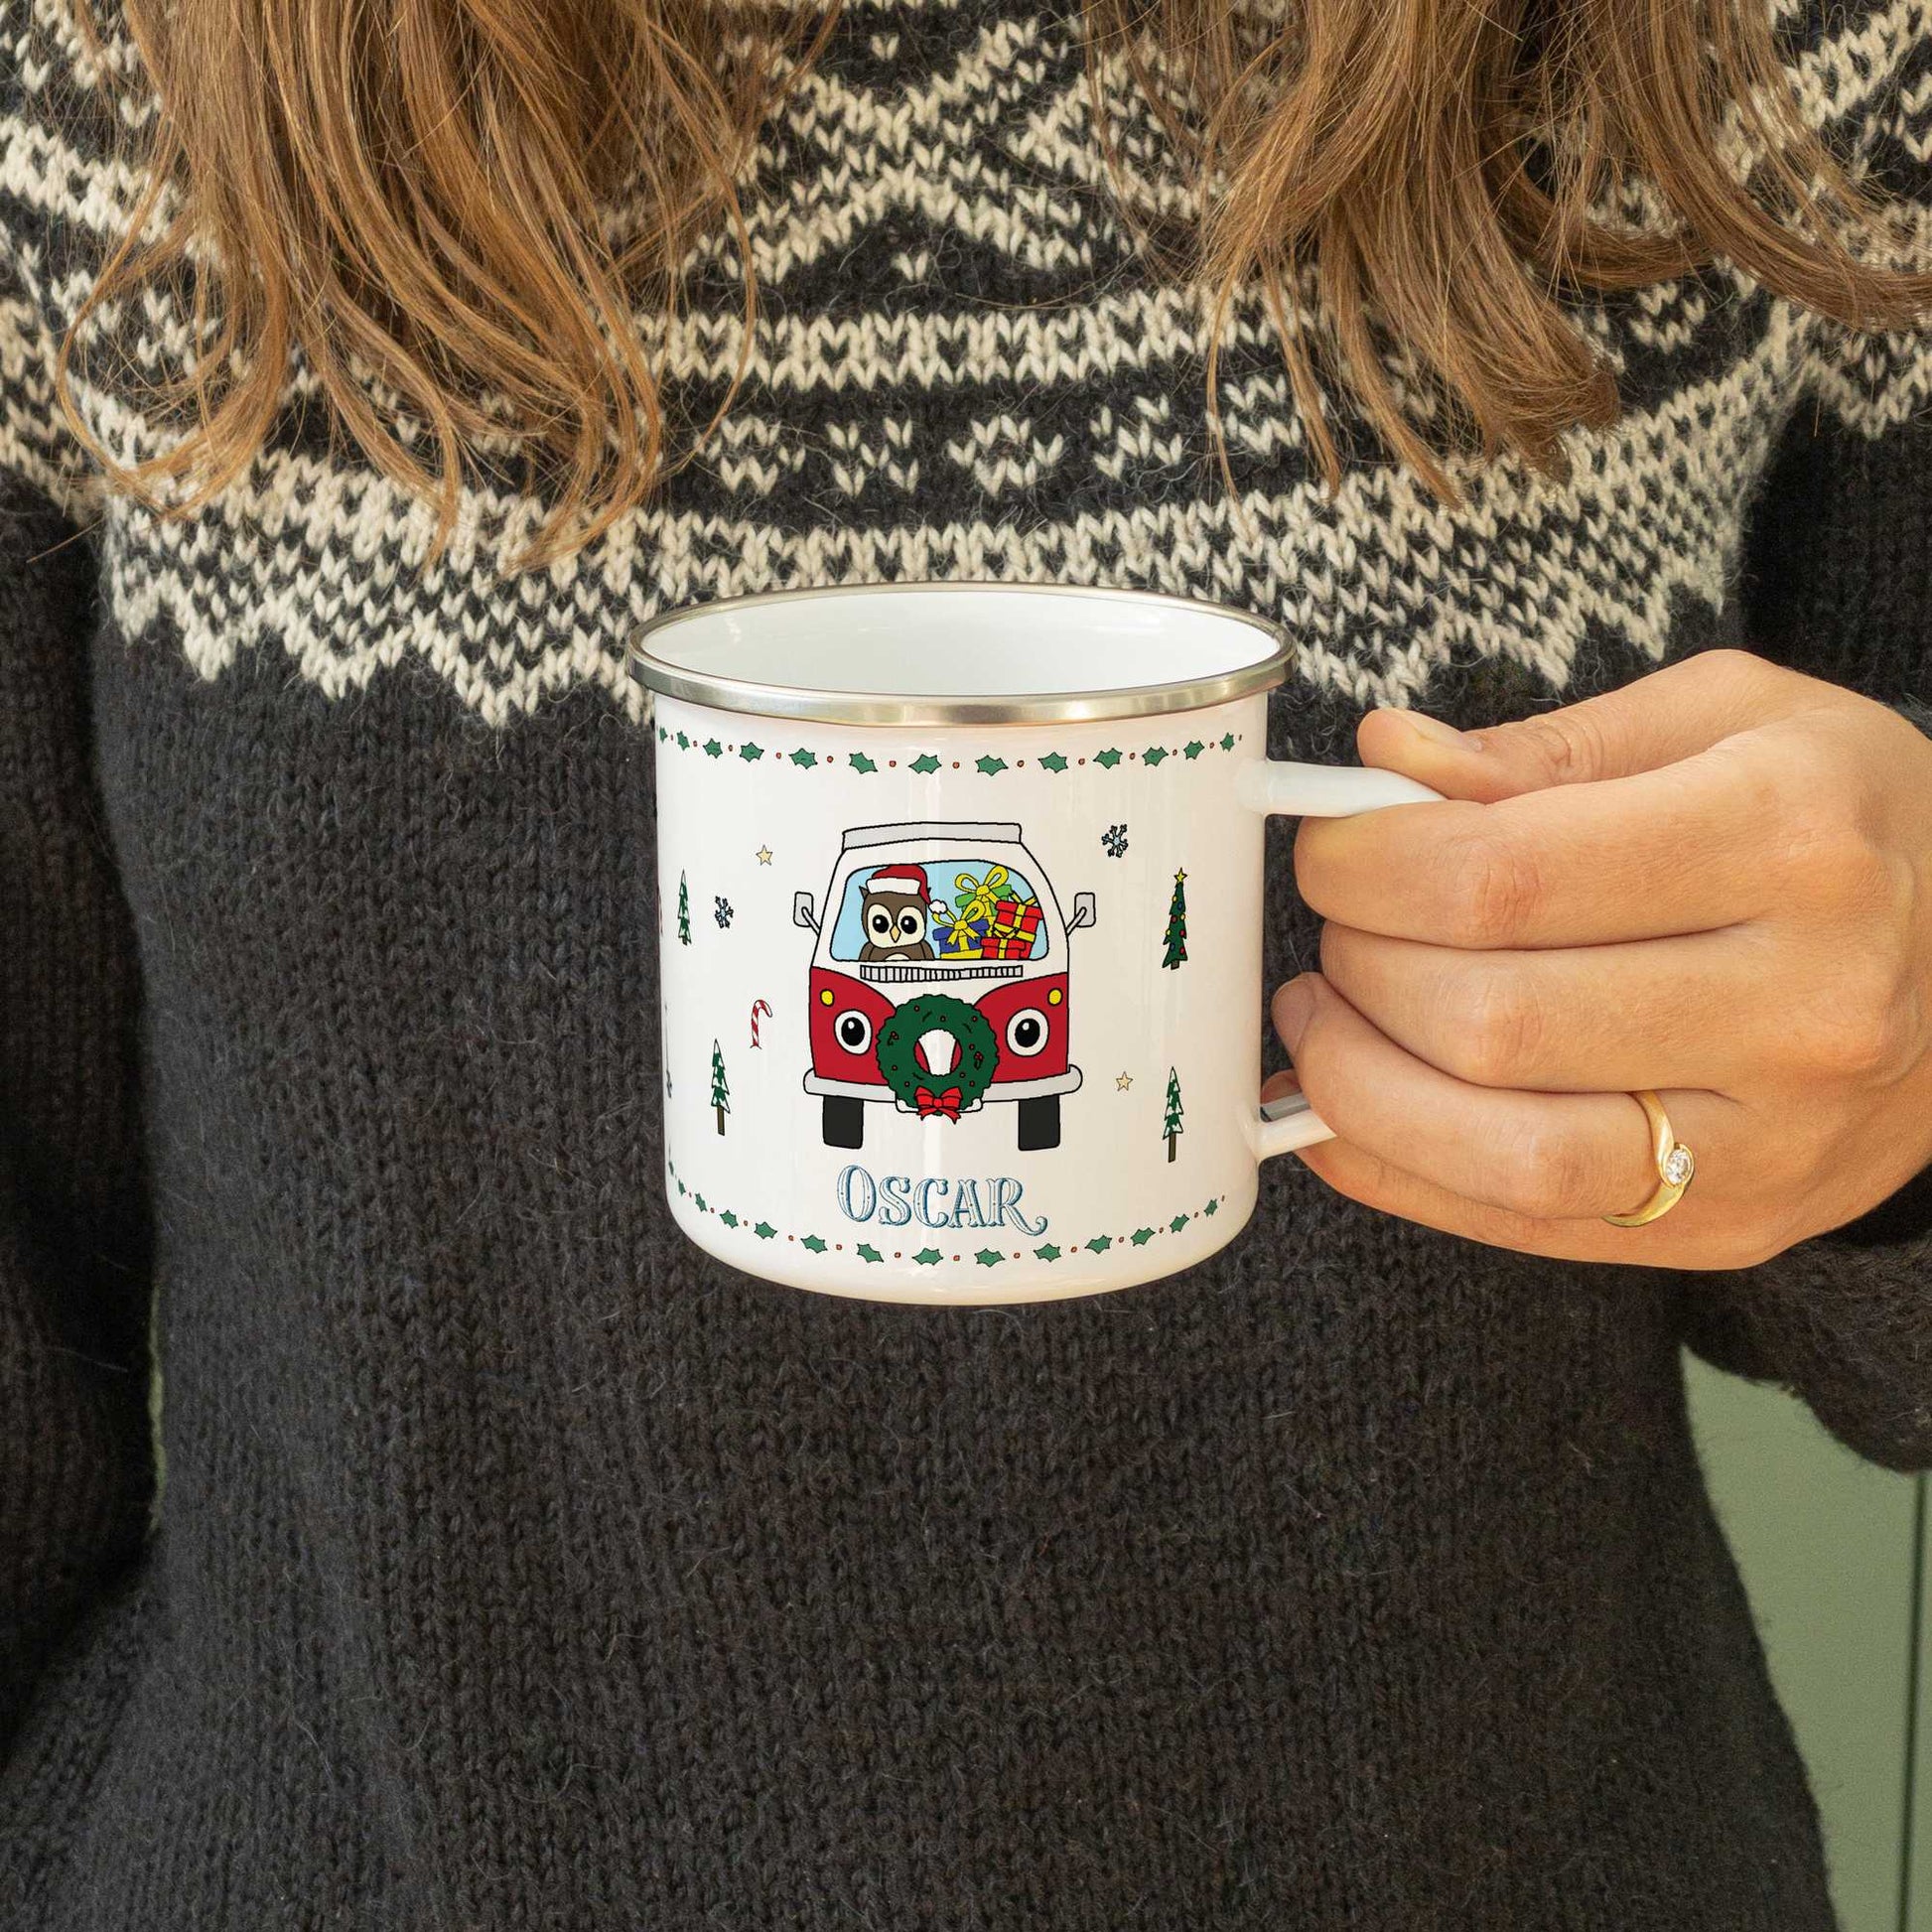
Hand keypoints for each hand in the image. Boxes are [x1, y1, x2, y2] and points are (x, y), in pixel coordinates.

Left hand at [1264, 650, 1931, 1267]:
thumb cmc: (1839, 814)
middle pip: (1490, 1019)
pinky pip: (1523, 1225)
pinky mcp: (1736, 1225)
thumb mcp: (1727, 717)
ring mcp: (1776, 1139)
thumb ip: (1545, 746)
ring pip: (1503, 1152)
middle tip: (1339, 926)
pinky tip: (1340, 1112)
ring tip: (1326, 1016)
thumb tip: (1385, 763)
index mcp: (1789, 839)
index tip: (1329, 847)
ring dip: (1360, 1086)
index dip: (1367, 867)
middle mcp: (1800, 1003)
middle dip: (1360, 967)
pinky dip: (1397, 1173)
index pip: (1504, 877)